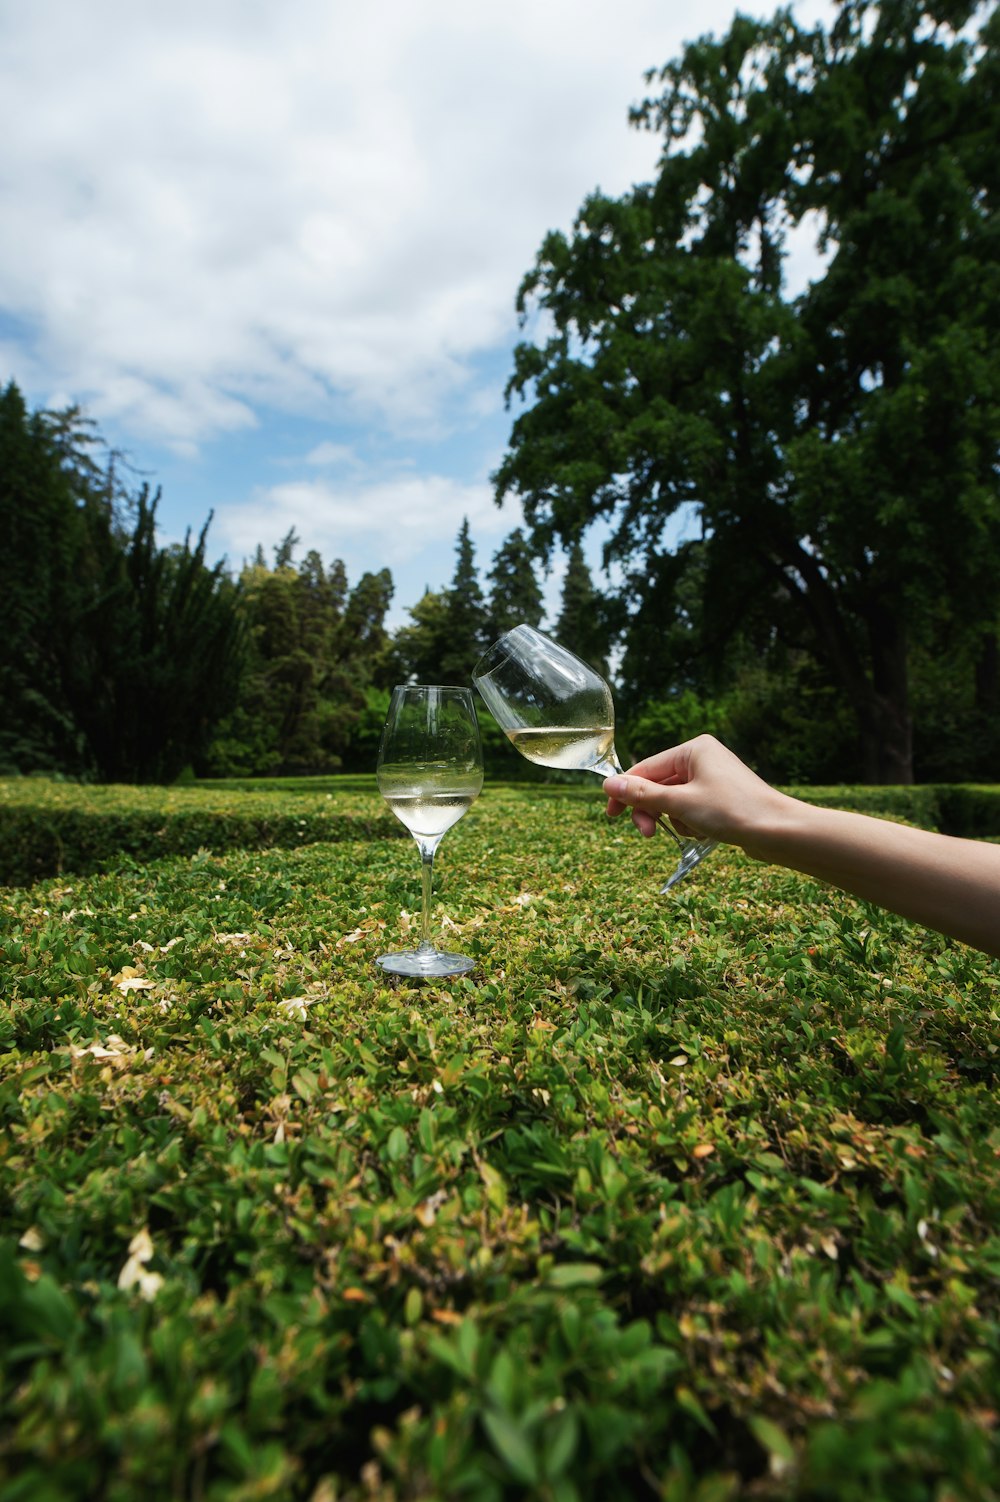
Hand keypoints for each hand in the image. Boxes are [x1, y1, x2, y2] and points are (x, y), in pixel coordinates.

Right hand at [603, 734, 785, 848]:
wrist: (779, 831)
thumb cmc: (733, 811)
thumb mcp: (681, 804)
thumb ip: (643, 795)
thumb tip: (609, 783)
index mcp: (694, 749)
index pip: (646, 768)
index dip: (626, 792)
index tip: (612, 816)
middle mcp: (702, 758)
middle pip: (659, 785)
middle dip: (652, 811)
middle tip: (648, 834)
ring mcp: (713, 777)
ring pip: (674, 800)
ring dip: (675, 819)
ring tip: (692, 830)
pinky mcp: (720, 796)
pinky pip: (691, 808)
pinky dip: (691, 822)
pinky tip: (704, 832)